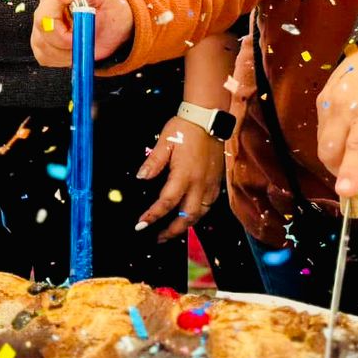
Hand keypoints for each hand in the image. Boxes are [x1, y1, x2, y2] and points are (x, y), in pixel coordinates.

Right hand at [30, 0, 133, 66]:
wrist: (112, 18)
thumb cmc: (109, 5)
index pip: (45, 18)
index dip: (63, 34)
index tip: (81, 35)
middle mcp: (44, 8)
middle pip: (42, 36)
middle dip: (66, 45)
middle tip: (85, 40)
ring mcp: (41, 26)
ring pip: (44, 49)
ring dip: (66, 53)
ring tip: (83, 42)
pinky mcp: (42, 42)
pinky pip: (45, 57)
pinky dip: (63, 59)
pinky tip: (75, 48)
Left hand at [134, 116, 222, 240]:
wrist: (208, 119)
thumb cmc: (185, 129)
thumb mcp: (164, 142)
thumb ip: (153, 162)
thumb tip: (141, 178)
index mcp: (184, 175)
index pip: (167, 202)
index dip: (153, 216)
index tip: (141, 225)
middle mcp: (199, 184)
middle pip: (187, 217)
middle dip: (173, 231)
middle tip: (158, 238)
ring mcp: (210, 184)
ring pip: (200, 214)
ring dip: (186, 226)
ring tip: (172, 232)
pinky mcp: (216, 182)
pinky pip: (208, 205)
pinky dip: (197, 215)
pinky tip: (189, 216)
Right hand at [315, 38, 357, 197]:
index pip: (357, 148)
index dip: (350, 172)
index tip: (345, 192)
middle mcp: (345, 107)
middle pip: (329, 152)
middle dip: (339, 170)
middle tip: (357, 175)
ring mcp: (329, 101)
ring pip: (322, 143)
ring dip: (335, 155)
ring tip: (355, 149)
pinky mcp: (321, 98)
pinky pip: (321, 129)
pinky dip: (332, 139)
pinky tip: (347, 130)